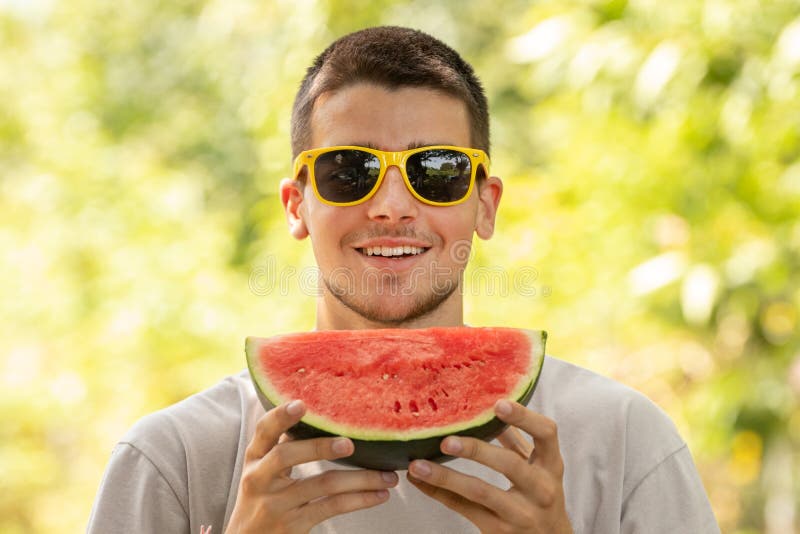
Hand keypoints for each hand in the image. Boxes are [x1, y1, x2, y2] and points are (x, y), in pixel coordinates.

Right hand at [225, 400, 397, 532]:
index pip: (263, 431)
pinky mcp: (292, 525)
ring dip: (360, 479)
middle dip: (320, 447)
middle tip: (350, 444)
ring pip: (321, 484)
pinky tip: (379, 495)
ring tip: (388, 476)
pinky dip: (359, 500)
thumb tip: (321, 415)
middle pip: (286, 455)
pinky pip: (331, 507)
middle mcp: (259, 478)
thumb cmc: (262, 499)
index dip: (280, 416)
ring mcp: (275, 504)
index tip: (301, 403)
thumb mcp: (263, 471)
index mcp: (254, 458)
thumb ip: (285, 445)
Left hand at [407, 400, 571, 533]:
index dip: (524, 417)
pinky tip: (419, 480)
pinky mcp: (499, 530)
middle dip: (477, 451)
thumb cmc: (540, 495)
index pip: (546, 434)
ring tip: (419, 465)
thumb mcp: (538, 467)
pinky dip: (438, 492)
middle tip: (446, 441)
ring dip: (446, 477)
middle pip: (510, 465)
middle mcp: (541, 489)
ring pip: (480, 492)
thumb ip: (516, 439)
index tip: (499, 404)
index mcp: (551, 465)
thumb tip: (488, 405)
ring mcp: (521, 513)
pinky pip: (464, 508)